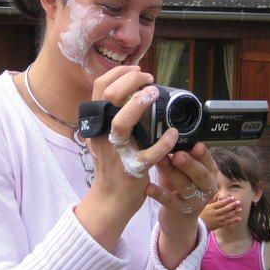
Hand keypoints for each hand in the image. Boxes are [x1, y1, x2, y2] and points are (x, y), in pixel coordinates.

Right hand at [75, 66, 177, 251]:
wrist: (110, 199)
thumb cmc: (111, 165)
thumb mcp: (104, 136)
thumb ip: (112, 115)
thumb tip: (130, 90)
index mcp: (97, 123)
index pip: (99, 87)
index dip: (118, 73)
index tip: (137, 70)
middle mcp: (103, 134)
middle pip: (108, 97)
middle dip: (130, 81)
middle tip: (148, 79)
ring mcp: (117, 152)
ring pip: (121, 124)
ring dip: (138, 105)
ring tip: (153, 94)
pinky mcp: (133, 169)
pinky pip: (149, 154)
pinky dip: (163, 142)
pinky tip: (173, 133)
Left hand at [146, 142, 218, 268]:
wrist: (178, 221)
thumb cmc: (178, 188)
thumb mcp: (181, 171)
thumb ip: (175, 155)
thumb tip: (164, 134)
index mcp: (209, 174)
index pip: (208, 162)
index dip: (203, 154)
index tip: (196, 144)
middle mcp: (206, 188)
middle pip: (201, 174)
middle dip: (189, 163)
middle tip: (178, 153)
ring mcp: (195, 201)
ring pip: (185, 186)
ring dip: (172, 173)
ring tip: (160, 161)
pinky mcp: (180, 211)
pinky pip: (170, 201)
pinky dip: (159, 194)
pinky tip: (148, 187)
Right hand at [200, 195, 241, 230]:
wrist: (201, 226)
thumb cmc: (204, 214)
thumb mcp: (207, 206)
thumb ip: (213, 200)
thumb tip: (218, 194)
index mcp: (211, 208)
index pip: (220, 203)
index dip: (227, 200)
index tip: (232, 197)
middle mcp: (215, 214)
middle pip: (225, 209)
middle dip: (232, 205)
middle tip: (238, 202)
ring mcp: (218, 220)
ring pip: (228, 216)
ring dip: (235, 212)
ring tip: (240, 209)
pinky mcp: (220, 225)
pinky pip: (228, 222)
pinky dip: (234, 221)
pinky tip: (239, 218)